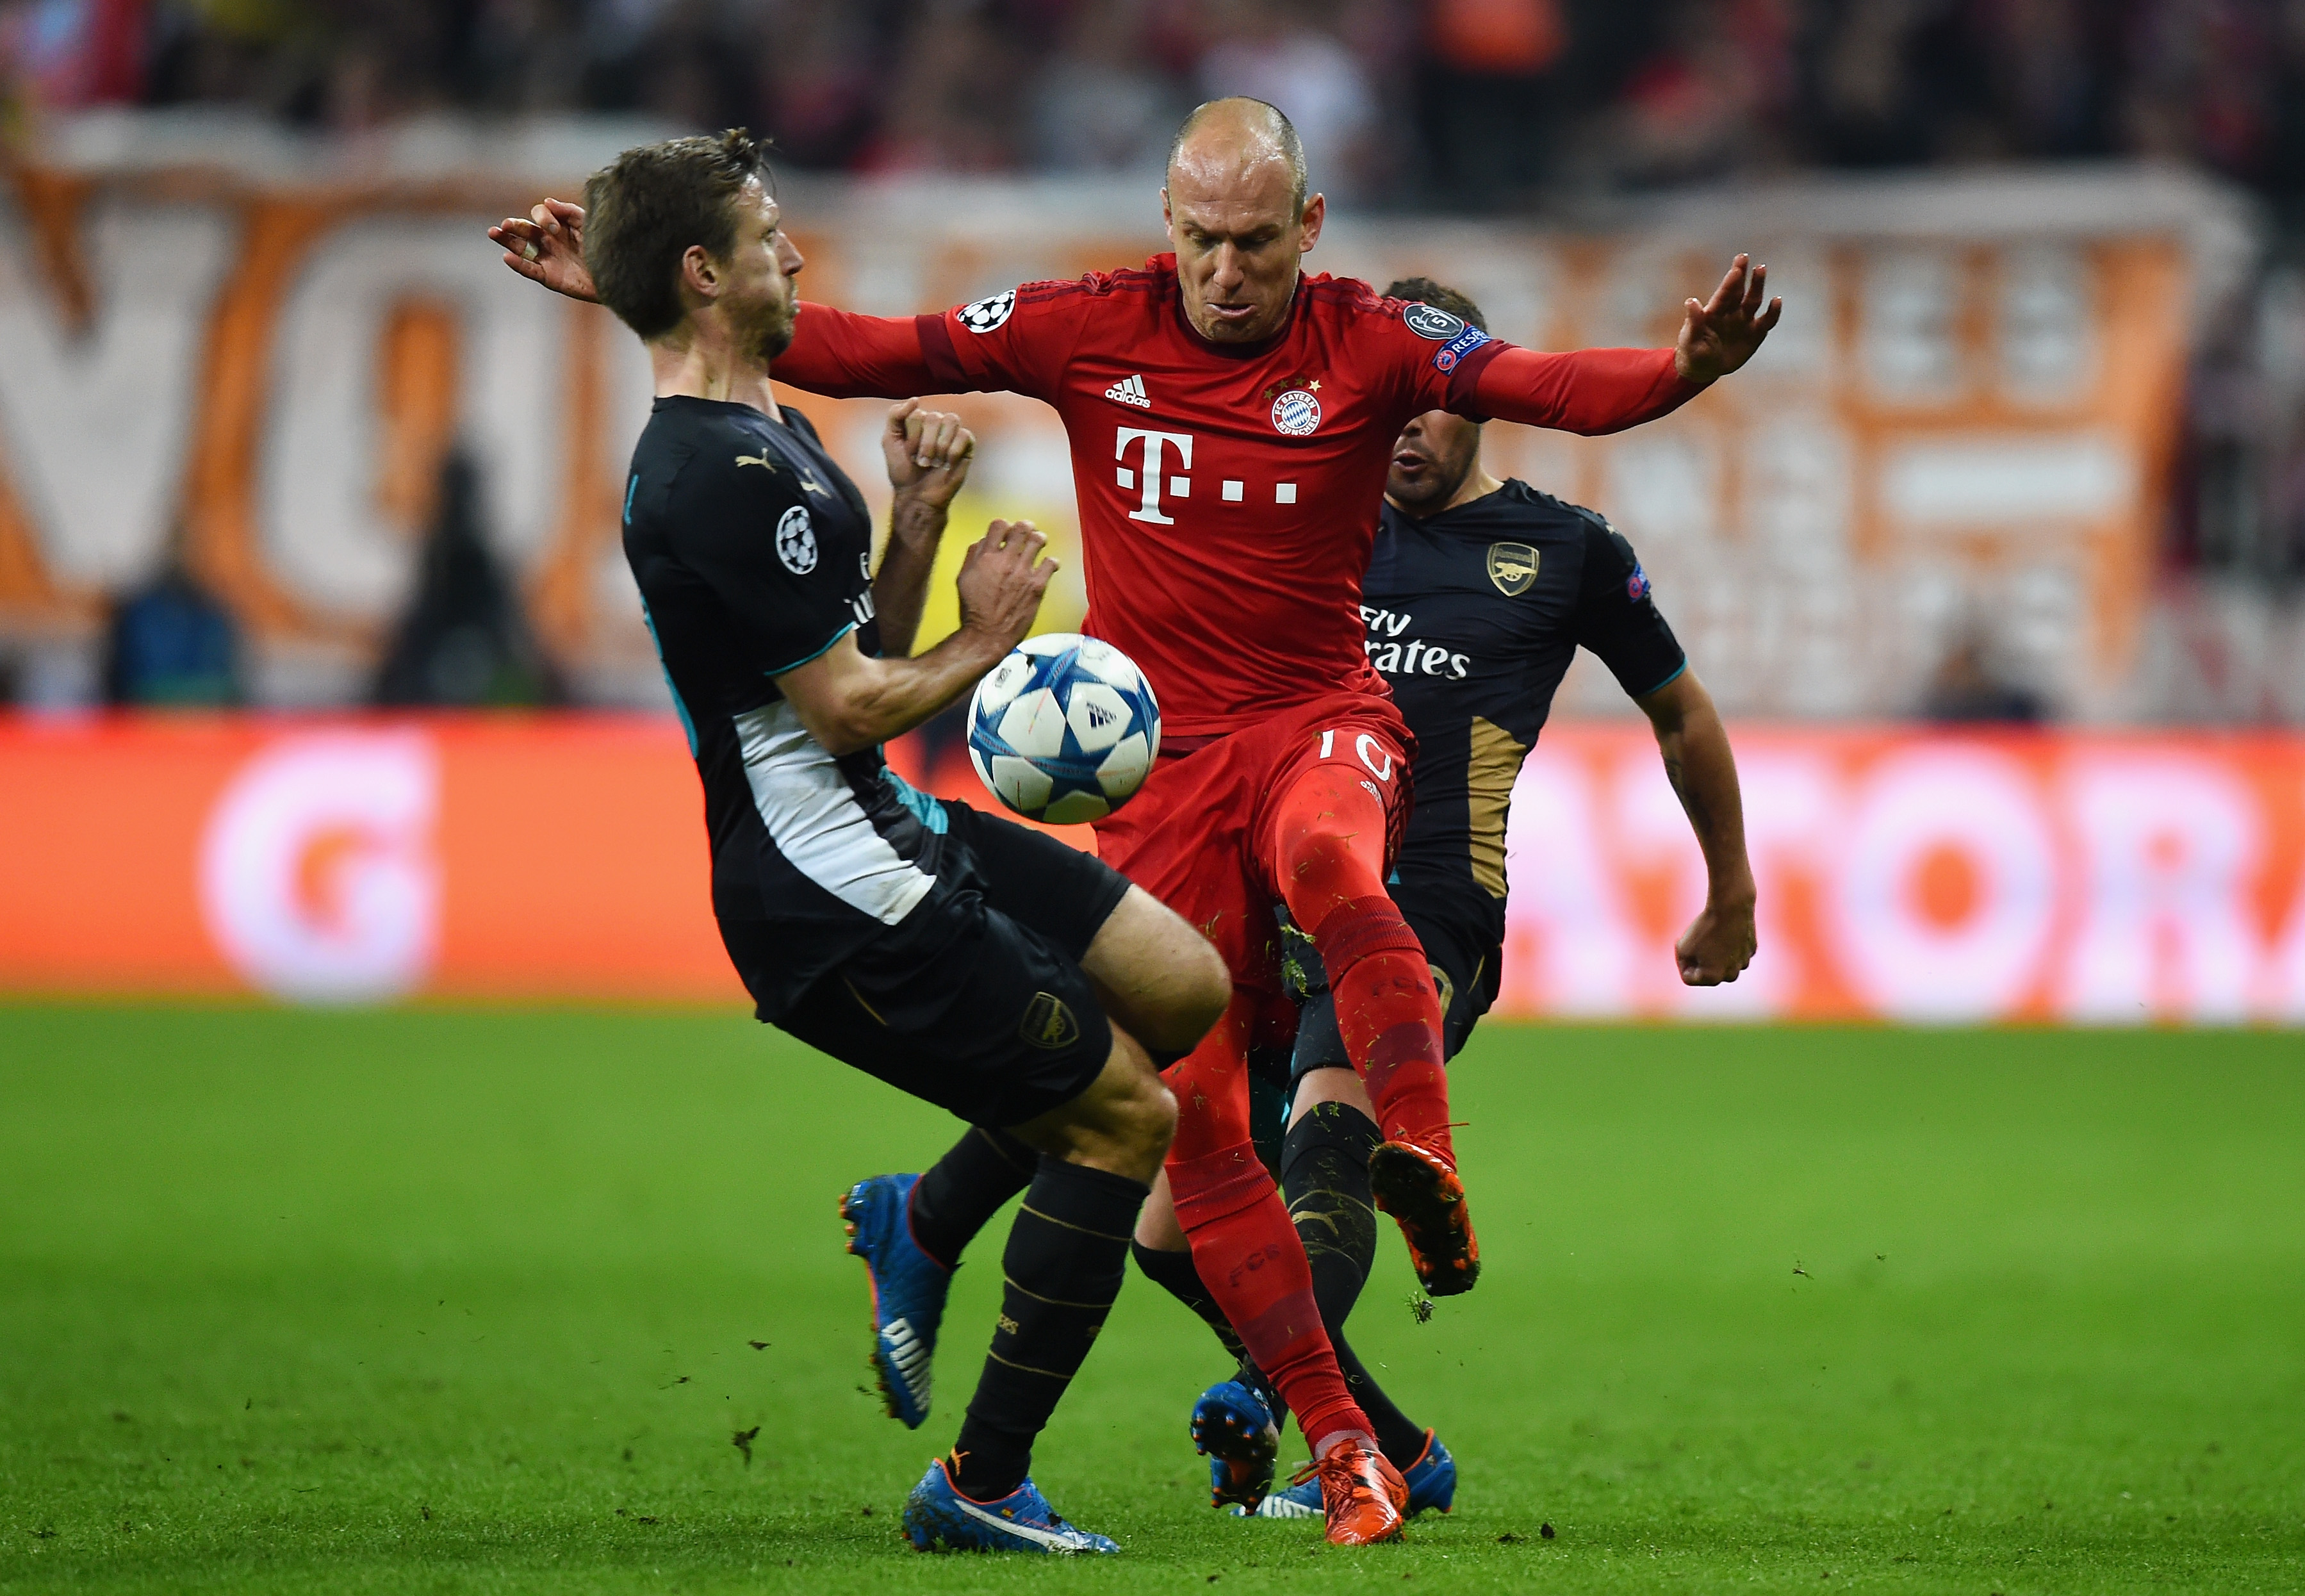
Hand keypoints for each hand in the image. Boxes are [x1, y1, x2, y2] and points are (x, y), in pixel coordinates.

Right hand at [489, 199, 596, 302]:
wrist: (615, 275)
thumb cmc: (602, 247)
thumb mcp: (588, 225)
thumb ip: (569, 212)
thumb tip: (547, 201)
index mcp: (558, 226)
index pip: (540, 214)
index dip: (543, 217)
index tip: (555, 228)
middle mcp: (549, 241)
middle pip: (524, 230)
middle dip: (514, 226)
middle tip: (505, 224)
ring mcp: (547, 259)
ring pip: (520, 248)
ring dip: (506, 240)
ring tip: (493, 232)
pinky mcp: (549, 277)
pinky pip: (530, 269)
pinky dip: (518, 264)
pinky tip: (506, 256)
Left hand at [882, 399, 973, 509]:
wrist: (918, 496)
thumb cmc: (903, 470)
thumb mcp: (889, 441)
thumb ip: (895, 416)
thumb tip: (915, 399)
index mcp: (917, 420)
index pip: (917, 414)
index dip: (912, 437)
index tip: (908, 455)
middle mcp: (935, 424)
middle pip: (934, 417)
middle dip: (925, 444)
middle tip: (921, 462)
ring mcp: (951, 434)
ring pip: (951, 420)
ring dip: (940, 446)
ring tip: (935, 463)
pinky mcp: (966, 446)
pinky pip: (965, 435)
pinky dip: (953, 452)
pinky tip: (947, 464)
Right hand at [955, 520, 1054, 654]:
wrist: (987, 635)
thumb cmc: (973, 609)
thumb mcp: (963, 578)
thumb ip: (973, 555)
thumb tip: (985, 540)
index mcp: (986, 558)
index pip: (999, 524)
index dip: (1004, 526)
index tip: (1007, 533)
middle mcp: (1005, 562)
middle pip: (1022, 528)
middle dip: (1025, 528)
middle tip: (1027, 532)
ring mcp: (1023, 573)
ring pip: (1038, 541)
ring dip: (1039, 540)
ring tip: (1039, 544)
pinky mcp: (1037, 587)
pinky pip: (1051, 563)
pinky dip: (1051, 562)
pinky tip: (1047, 566)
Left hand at [1674, 254, 1780, 384]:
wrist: (1704, 368)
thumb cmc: (1693, 352)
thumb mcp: (1690, 340)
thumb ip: (1694, 322)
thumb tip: (1690, 301)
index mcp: (1714, 312)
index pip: (1723, 294)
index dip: (1730, 282)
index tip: (1735, 270)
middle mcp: (1730, 312)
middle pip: (1739, 290)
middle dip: (1742, 274)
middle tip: (1744, 257)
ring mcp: (1744, 321)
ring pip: (1753, 300)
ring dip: (1757, 285)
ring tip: (1760, 269)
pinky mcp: (1756, 333)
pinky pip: (1767, 321)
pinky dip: (1773, 312)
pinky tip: (1777, 301)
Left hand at [1675, 895, 1756, 985]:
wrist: (1731, 907)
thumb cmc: (1704, 928)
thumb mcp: (1682, 947)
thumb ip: (1684, 963)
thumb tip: (1694, 967)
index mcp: (1713, 978)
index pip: (1688, 977)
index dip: (1681, 961)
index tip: (1681, 945)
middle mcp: (1731, 975)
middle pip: (1706, 971)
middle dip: (1698, 959)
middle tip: (1696, 940)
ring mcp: (1743, 963)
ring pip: (1721, 961)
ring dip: (1713, 952)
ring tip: (1711, 935)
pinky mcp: (1751, 950)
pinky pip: (1734, 950)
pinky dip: (1727, 942)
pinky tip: (1725, 929)